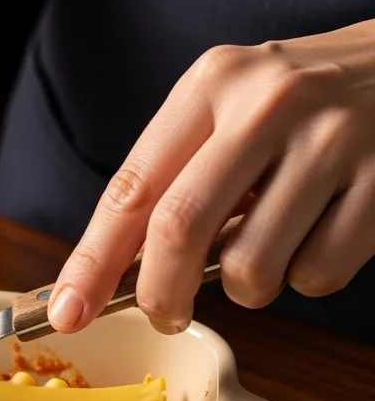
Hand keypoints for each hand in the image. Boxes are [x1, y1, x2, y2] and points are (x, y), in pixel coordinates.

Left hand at [48, 19, 374, 333]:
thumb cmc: (299, 103)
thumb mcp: (227, 110)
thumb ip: (175, 177)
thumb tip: (111, 271)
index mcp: (211, 85)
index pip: (132, 190)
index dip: (92, 262)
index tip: (67, 312)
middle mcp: (268, 105)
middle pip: (180, 231)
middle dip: (160, 295)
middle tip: (165, 315)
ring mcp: (333, 141)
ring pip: (252, 266)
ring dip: (248, 289)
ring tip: (267, 250)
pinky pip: (318, 273)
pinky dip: (308, 278)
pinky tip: (319, 235)